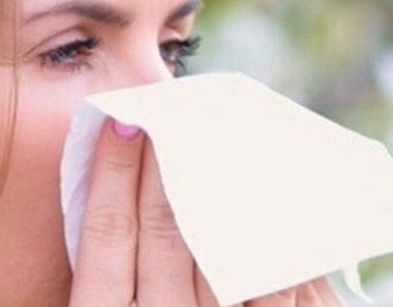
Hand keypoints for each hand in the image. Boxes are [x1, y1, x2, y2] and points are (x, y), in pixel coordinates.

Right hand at [68, 118, 346, 306]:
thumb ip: (109, 281)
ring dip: (223, 186)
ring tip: (221, 136)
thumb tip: (112, 205)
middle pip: (166, 233)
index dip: (111, 176)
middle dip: (166, 163)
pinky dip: (279, 237)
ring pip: (224, 249)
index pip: (107, 237)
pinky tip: (274, 199)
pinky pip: (284, 284)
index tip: (118, 121)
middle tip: (169, 108)